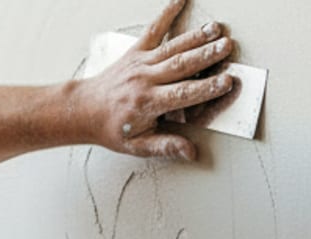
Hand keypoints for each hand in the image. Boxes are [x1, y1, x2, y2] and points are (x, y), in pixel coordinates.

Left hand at [77, 0, 236, 159]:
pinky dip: (166, 13)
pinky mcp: (135, 52)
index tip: (226, 81)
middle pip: (181, 66)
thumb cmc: (112, 128)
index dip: (206, 88)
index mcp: (148, 104)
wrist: (83, 110)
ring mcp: (140, 63)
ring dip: (195, 37)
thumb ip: (165, 146)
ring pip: (172, 48)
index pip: (183, 94)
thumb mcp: (137, 145)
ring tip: (216, 29)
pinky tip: (180, 0)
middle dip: (206, 56)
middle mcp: (145, 80)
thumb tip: (191, 152)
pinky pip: (153, 30)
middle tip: (227, 47)